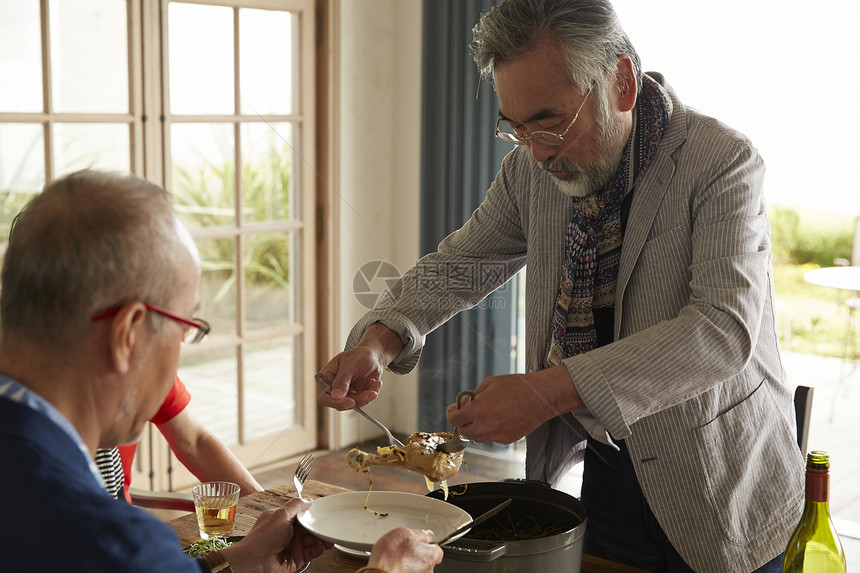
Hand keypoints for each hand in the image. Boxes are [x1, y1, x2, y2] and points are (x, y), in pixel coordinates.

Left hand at [221, 498, 331, 572]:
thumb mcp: (280, 515)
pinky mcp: (294, 560)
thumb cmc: (261, 539)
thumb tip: (308, 500)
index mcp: (283, 520)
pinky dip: (317, 550)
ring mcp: (291, 547)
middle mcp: (287, 534)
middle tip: (329, 529)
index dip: (313, 516)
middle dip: (319, 529)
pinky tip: (321, 547)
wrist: (253, 562)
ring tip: (328, 539)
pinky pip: (310, 554)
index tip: (323, 516)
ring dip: (321, 540)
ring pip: (312, 542)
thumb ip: (296, 505)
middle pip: (309, 530)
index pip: (302, 516)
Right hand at [318, 323, 403, 409]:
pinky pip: (364, 401)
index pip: (323, 397)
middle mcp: (334, 387)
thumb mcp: (349, 364)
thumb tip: (336, 396)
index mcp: (327, 377)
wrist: (374, 356)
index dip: (334, 402)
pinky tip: (376, 382)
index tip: (350, 401)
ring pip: (353, 404)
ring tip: (375, 383)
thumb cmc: (359, 355)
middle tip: (370, 393)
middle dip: (356, 400)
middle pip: (339, 404)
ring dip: (366, 396)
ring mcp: (346, 393)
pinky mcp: (357, 396)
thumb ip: (342, 380)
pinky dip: (372, 393)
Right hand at [366, 528, 442, 572]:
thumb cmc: (390, 555)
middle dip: (417, 554)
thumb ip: (420, 534)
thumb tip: (427, 534)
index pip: (436, 549)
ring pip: (417, 568)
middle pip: (426, 559)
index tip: (418, 542)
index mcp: (431, 555)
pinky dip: (404, 570)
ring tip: (396, 558)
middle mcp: (429, 570)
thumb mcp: (404, 533)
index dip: (426, 544)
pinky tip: (394, 566)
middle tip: (404, 549)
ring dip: (409, 563)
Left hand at [445, 366, 583, 443]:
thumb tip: (463, 404)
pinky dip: (489, 430)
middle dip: (463, 420)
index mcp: (478, 410)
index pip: (454, 419)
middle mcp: (485, 426)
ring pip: (476, 436)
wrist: (540, 397)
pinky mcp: (506, 439)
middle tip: (468, 410)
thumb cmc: (517, 387)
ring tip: (485, 413)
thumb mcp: (489, 384)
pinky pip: (491, 437)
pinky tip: (498, 418)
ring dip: (475, 426)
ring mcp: (496, 435)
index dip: (452, 413)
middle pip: (463, 430)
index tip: (454, 409)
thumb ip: (473, 396)